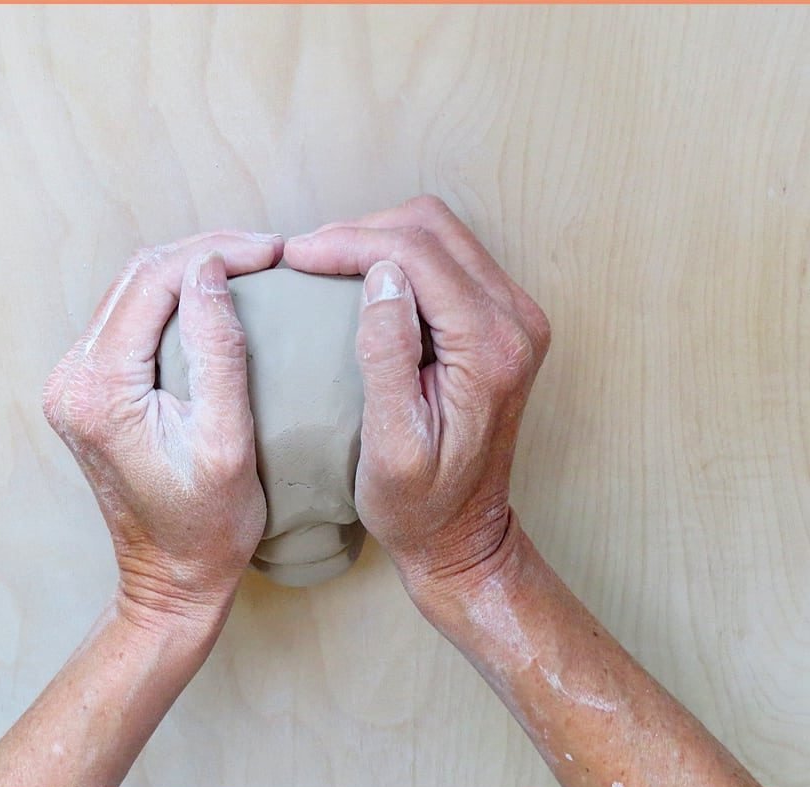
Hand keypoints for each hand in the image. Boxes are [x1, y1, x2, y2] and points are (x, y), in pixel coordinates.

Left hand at [43, 232, 282, 628]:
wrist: (170, 579)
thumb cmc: (208, 526)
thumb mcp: (228, 441)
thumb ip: (218, 351)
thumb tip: (212, 270)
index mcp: (98, 389)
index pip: (153, 282)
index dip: (215, 252)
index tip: (275, 251)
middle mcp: (72, 378)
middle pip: (138, 278)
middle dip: (205, 253)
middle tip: (270, 252)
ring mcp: (74, 383)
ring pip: (132, 292)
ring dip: (190, 271)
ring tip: (252, 267)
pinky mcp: (88, 389)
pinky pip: (130, 319)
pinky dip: (174, 299)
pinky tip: (217, 298)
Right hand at [283, 195, 549, 600]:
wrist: (463, 534)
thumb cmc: (420, 504)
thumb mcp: (392, 445)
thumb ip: (387, 358)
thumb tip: (380, 276)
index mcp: (491, 346)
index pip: (418, 255)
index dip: (350, 242)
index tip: (294, 256)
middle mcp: (515, 320)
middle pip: (434, 229)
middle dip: (362, 231)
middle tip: (303, 257)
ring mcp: (514, 317)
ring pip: (442, 235)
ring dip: (379, 238)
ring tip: (324, 264)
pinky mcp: (501, 321)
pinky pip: (448, 260)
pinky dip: (399, 256)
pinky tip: (358, 280)